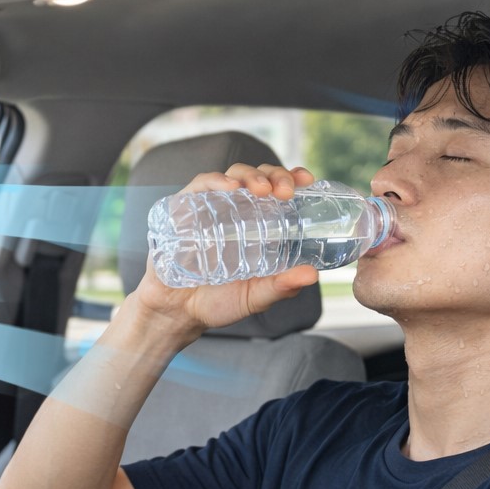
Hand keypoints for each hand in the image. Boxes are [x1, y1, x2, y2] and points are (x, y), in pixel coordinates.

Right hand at [134, 162, 320, 335]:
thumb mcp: (256, 297)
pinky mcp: (185, 208)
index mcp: (258, 225)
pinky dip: (216, 180)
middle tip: (285, 192)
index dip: (293, 178)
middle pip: (260, 177)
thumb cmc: (217, 302)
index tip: (307, 180)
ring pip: (235, 175)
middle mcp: (237, 210)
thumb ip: (282, 287)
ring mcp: (211, 207)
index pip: (278, 191)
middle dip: (276, 175)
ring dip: (251, 176)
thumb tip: (312, 275)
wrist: (177, 313)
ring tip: (263, 189)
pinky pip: (201, 184)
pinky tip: (230, 187)